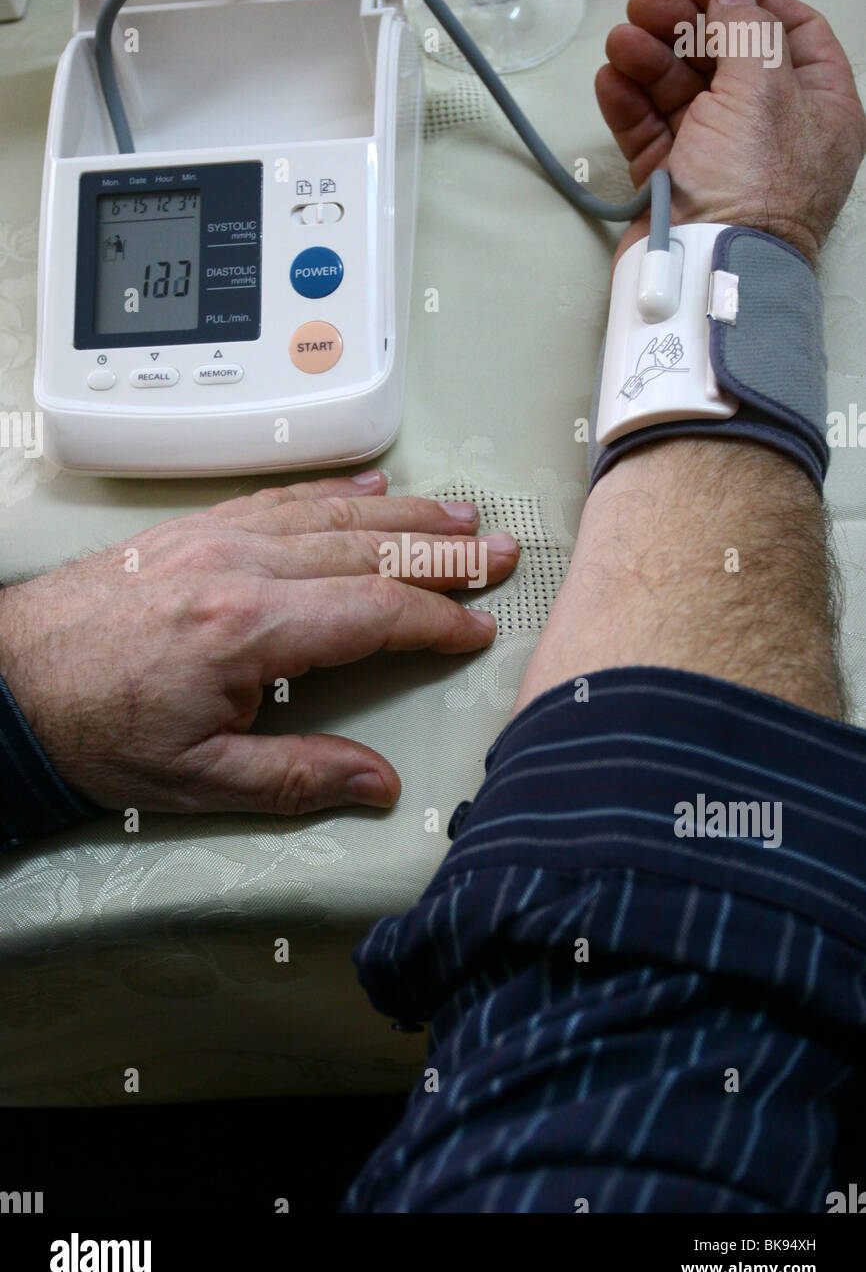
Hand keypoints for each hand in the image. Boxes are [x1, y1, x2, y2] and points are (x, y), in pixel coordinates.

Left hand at [0, 472, 518, 816]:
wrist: (10, 681)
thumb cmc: (93, 729)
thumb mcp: (198, 779)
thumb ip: (296, 777)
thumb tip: (376, 783)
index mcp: (247, 629)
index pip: (373, 612)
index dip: (436, 620)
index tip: (475, 630)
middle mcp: (238, 568)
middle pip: (366, 550)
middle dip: (440, 554)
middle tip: (496, 553)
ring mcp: (214, 540)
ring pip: (331, 513)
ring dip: (403, 514)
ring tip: (456, 516)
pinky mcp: (193, 531)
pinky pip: (279, 497)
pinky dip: (334, 491)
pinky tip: (368, 488)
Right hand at [596, 0, 865, 266]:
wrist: (712, 269)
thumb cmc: (754, 187)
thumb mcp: (764, 88)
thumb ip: (747, 30)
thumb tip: (729, 0)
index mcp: (817, 107)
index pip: (790, 32)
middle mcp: (772, 132)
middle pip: (727, 58)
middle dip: (684, 27)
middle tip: (644, 5)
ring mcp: (721, 160)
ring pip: (683, 95)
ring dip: (649, 61)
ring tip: (619, 42)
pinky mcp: (677, 187)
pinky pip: (653, 135)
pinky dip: (631, 106)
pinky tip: (612, 81)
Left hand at [636, 333, 685, 373]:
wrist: (643, 374)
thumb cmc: (642, 364)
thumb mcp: (645, 353)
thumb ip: (650, 346)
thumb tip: (656, 339)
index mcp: (656, 353)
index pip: (663, 345)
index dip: (667, 340)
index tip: (671, 335)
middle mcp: (661, 356)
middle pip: (668, 348)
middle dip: (673, 343)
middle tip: (676, 339)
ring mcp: (664, 361)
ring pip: (672, 354)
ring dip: (676, 349)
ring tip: (678, 345)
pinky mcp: (667, 366)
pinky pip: (674, 361)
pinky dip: (677, 357)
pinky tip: (680, 351)